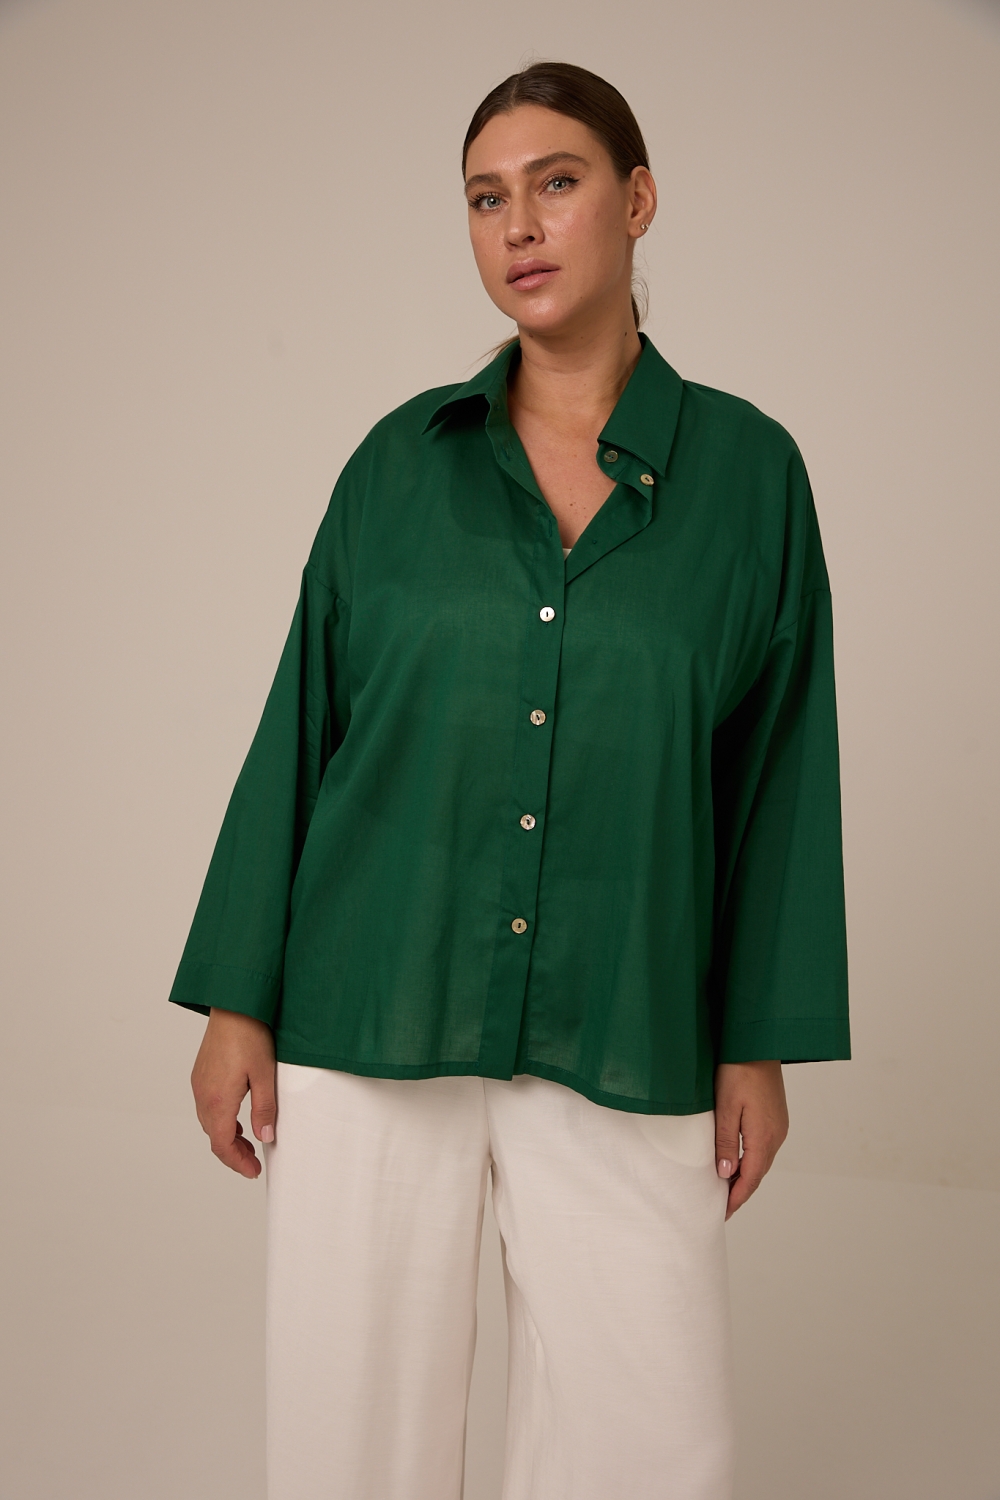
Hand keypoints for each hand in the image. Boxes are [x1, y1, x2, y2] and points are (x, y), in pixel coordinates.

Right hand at [190, 1008, 276, 1177]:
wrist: (233, 1004)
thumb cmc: (250, 1035)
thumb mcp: (264, 1075)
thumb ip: (264, 1108)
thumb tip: (266, 1137)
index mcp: (217, 1100)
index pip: (223, 1144)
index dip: (238, 1162)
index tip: (253, 1171)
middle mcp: (202, 1095)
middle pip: (214, 1137)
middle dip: (233, 1153)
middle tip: (253, 1163)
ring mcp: (199, 1084)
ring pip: (209, 1123)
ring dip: (227, 1137)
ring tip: (249, 1142)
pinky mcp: (201, 1074)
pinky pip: (207, 1107)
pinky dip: (221, 1121)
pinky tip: (237, 1119)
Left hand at [714, 1060, 787, 1219]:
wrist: (758, 1043)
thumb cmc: (738, 1070)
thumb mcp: (725, 1106)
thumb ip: (726, 1141)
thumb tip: (726, 1173)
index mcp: (764, 1136)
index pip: (751, 1178)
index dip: (737, 1197)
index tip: (723, 1212)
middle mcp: (777, 1135)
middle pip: (758, 1173)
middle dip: (741, 1191)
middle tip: (722, 1205)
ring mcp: (779, 1126)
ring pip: (762, 1161)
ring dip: (746, 1176)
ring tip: (727, 1187)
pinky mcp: (776, 1117)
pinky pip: (764, 1147)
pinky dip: (751, 1160)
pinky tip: (738, 1160)